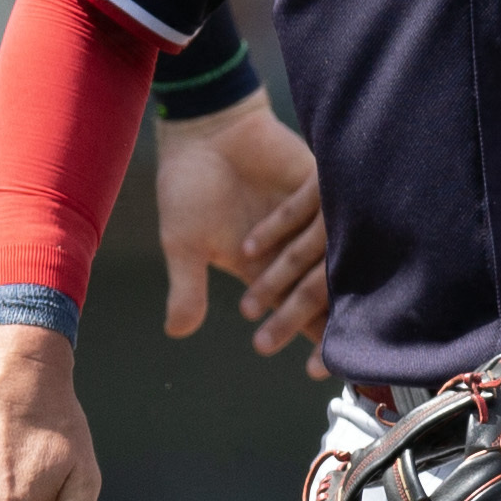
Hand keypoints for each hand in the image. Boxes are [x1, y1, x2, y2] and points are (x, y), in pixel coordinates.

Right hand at [156, 90, 332, 370]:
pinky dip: (287, 229)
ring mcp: (309, 213)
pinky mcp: (314, 179)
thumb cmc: (190, 185)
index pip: (301, 310)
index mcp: (269, 267)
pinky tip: (272, 245)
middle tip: (317, 357)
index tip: (314, 372)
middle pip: (322, 291)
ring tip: (277, 299)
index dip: (311, 338)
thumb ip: (186, 287)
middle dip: (316, 325)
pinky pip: (316, 209)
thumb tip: (177, 332)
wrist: (200, 129)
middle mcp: (295, 245)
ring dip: (297, 280)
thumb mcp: (183, 244)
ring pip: (323, 255)